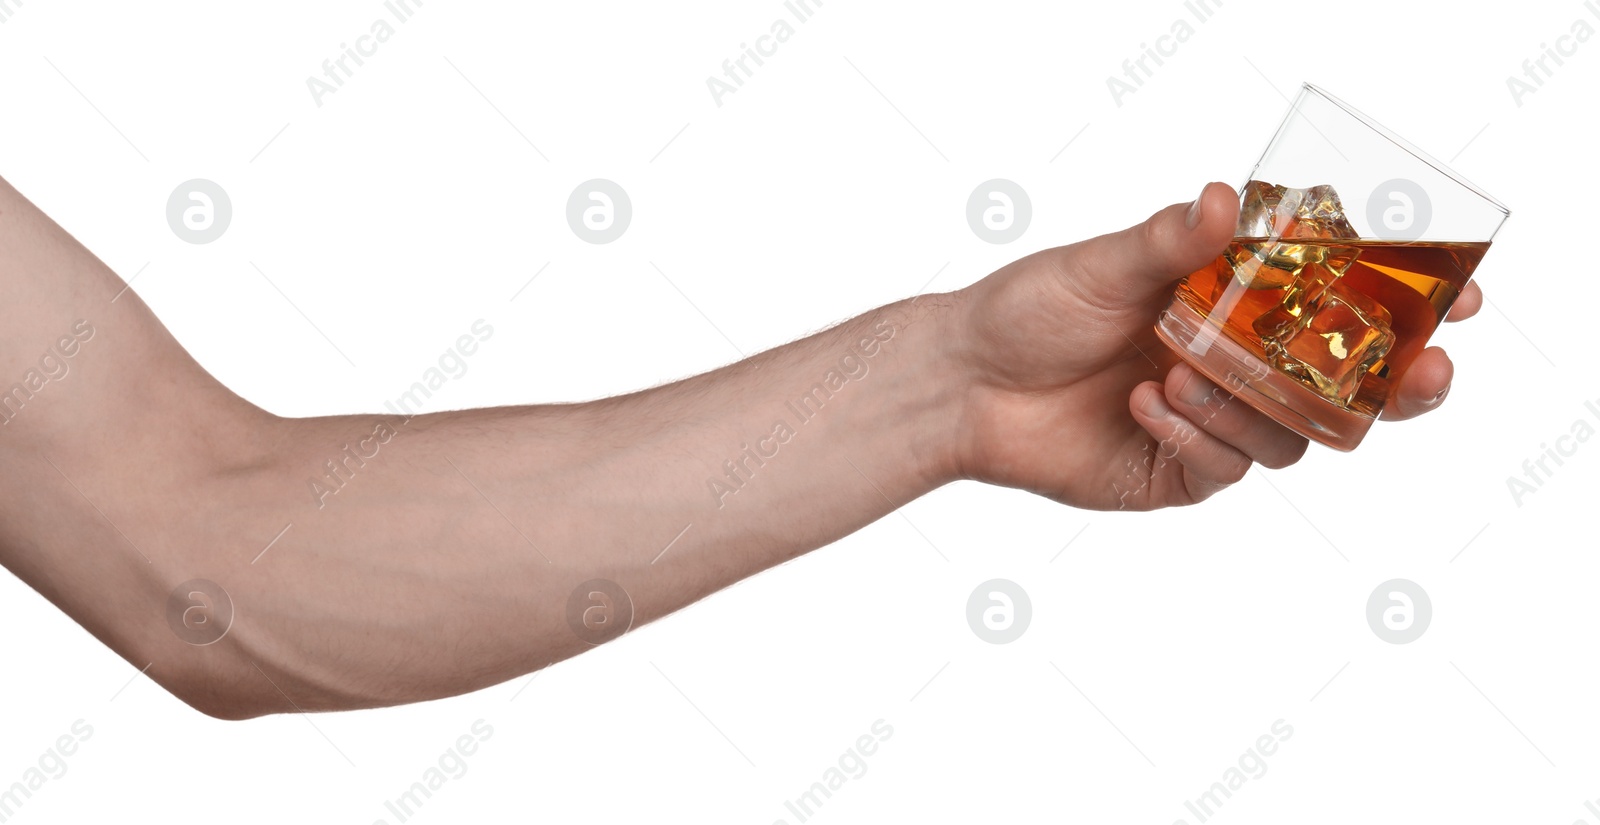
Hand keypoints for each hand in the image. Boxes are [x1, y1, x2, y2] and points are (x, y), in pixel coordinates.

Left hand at [946, 182, 1481, 510]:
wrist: (963, 384)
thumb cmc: (1029, 311)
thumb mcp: (1102, 266)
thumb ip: (1168, 242)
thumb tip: (1226, 199)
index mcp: (1234, 304)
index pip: (1340, 307)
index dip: (1409, 307)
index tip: (1461, 298)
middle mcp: (1235, 366)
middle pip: (1348, 390)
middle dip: (1398, 386)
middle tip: (1421, 374)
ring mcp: (1212, 424)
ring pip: (1289, 436)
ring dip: (1248, 406)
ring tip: (1179, 375)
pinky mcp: (1177, 474)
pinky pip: (1224, 471)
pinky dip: (1195, 438)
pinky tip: (1146, 407)